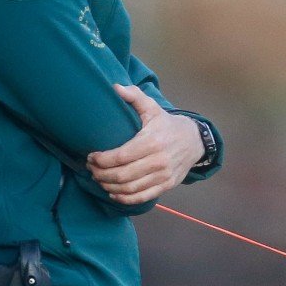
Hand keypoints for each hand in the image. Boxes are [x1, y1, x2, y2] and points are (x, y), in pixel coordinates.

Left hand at [86, 84, 205, 204]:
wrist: (194, 141)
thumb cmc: (167, 124)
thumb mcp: (152, 107)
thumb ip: (134, 96)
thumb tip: (115, 87)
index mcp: (152, 141)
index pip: (120, 156)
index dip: (101, 160)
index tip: (91, 157)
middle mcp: (158, 161)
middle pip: (122, 175)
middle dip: (101, 174)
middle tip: (91, 169)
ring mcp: (163, 175)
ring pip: (130, 188)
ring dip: (109, 187)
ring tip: (100, 179)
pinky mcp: (167, 185)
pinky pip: (142, 197)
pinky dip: (125, 198)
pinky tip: (114, 193)